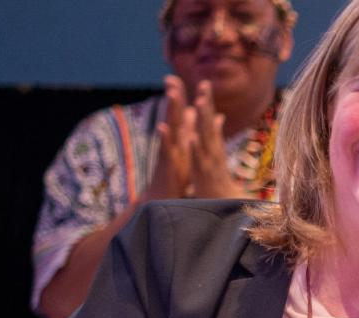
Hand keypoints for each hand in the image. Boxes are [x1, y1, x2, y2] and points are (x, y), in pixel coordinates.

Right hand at [144, 75, 194, 201]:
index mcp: (179, 139)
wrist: (164, 199)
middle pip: (173, 116)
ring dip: (171, 111)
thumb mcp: (186, 151)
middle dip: (173, 97)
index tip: (177, 77)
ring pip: (170, 128)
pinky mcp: (168, 164)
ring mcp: (169, 152)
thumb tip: (195, 113)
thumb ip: (190, 130)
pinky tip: (163, 127)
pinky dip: (165, 138)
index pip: (180, 114)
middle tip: (171, 78)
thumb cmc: (177, 176)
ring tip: (172, 94)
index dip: (180, 96)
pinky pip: (167, 149)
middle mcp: (172, 142)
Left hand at [188, 80, 247, 198]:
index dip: (208, 103)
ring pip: (206, 140)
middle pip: (210, 125)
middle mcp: (214, 153)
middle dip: (207, 105)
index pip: (210, 122)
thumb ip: (216, 136)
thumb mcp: (217, 157)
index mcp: (214, 148)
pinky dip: (196, 150)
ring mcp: (210, 164)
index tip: (204, 84)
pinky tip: (191, 138)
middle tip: (204, 85)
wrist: (225, 210)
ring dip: (203, 122)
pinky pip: (199, 162)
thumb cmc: (218, 183)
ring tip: (199, 104)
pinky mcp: (204, 177)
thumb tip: (218, 117)